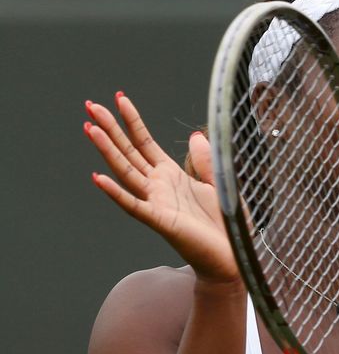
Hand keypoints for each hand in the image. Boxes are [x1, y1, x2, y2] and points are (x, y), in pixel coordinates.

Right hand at [84, 92, 239, 284]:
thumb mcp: (219, 182)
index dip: (132, 121)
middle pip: (128, 152)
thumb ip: (205, 160)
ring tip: (90, 128)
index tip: (118, 98)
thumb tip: (196, 135)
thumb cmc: (227, 223)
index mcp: (172, 175)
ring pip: (126, 172)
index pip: (145, 142)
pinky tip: (98, 177)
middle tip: (89, 105)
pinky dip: (115, 192)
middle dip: (110, 128)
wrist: (234, 255)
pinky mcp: (161, 221)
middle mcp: (159, 186)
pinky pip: (134, 205)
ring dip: (108, 151)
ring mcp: (157, 203)